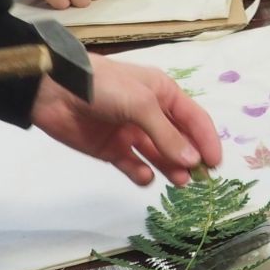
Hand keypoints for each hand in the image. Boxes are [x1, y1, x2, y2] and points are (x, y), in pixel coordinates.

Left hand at [31, 55, 223, 184]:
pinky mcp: (111, 149)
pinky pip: (133, 165)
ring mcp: (131, 132)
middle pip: (179, 140)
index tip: (215, 163)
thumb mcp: (140, 104)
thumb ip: (166, 134)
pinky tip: (144, 176)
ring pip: (158, 155)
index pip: (194, 118)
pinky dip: (141, 173)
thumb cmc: (103, 86)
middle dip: (190, 158)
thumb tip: (192, 161)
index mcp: (162, 93)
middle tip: (199, 180)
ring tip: (179, 182)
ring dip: (170, 168)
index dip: (206, 140)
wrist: (54, 91)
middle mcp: (150, 113)